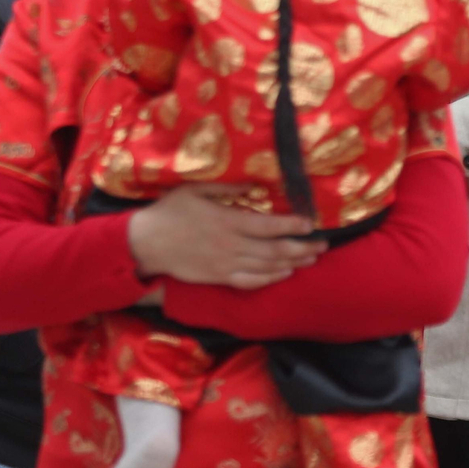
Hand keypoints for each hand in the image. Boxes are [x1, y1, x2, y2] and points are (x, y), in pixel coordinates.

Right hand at [128, 184, 326, 288]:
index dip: (292, 226)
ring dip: (292, 263)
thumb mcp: (195, 190)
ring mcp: (226, 264)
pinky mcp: (218, 277)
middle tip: (323, 245)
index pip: (268, 226)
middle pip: (274, 250)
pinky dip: (270, 279)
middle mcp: (231, 245)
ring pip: (266, 267)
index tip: (310, 223)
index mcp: (228, 221)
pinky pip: (250, 282)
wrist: (145, 243)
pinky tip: (284, 274)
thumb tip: (255, 185)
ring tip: (311, 259)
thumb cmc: (170, 212)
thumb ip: (227, 189)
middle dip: (302, 248)